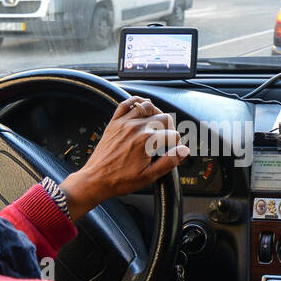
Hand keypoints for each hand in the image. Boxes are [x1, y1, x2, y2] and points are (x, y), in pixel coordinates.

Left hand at [59, 96, 188, 219]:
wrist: (96, 179)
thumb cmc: (119, 180)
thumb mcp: (149, 176)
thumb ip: (169, 161)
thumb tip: (184, 151)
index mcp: (147, 141)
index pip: (172, 134)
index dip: (177, 144)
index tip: (173, 151)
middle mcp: (136, 127)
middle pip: (163, 117)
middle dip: (170, 128)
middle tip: (167, 140)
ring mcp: (124, 123)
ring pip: (148, 106)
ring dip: (156, 113)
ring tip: (157, 124)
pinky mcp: (114, 122)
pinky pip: (126, 103)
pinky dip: (136, 101)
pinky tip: (141, 106)